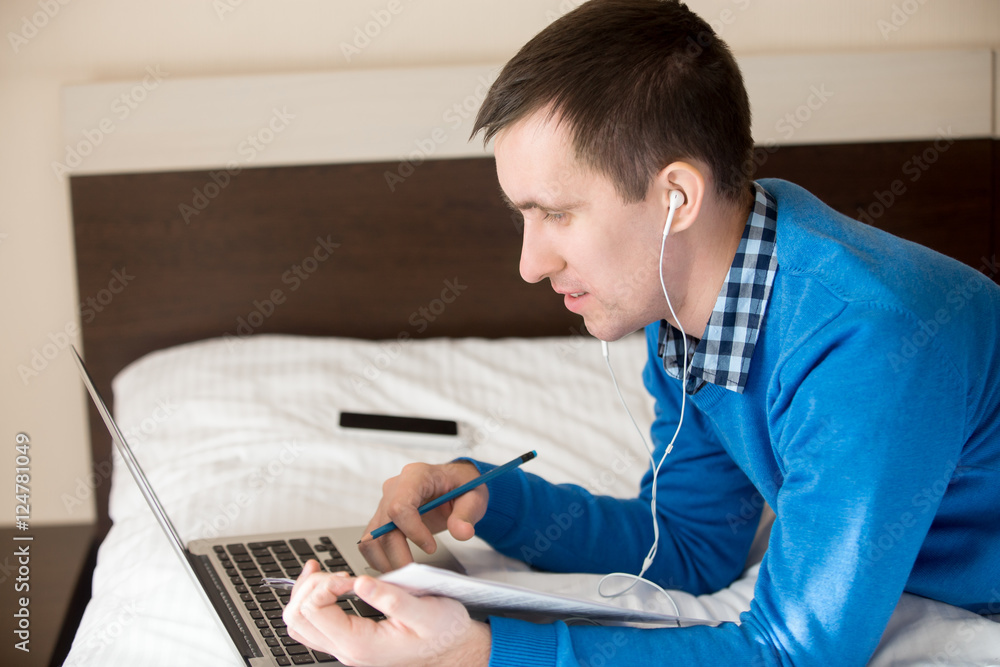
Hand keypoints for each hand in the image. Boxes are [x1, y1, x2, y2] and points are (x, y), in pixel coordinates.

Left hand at [284, 560, 490, 666]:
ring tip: (321, 572)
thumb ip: (393, 599)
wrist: (454, 650)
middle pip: (298, 619)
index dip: (325, 584)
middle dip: (310, 587)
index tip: (350, 576)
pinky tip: (327, 584)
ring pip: (299, 624)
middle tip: (337, 574)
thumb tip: (361, 584)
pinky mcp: (349, 641)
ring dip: (305, 593)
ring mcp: (345, 648)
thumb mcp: (426, 612)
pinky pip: (312, 625)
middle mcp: (347, 650)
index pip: (314, 611)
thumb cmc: (444, 632)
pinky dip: (312, 601)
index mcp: (361, 644)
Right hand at [358, 460, 485, 571]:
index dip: (412, 531)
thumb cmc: (462, 486)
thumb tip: (461, 532)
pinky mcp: (383, 517)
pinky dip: (379, 558)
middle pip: (384, 526)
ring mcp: (386, 502)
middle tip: (414, 574)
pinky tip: (395, 568)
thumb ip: (467, 514)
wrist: (455, 484)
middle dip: (397, 554)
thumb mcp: (473, 497)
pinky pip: (371, 540)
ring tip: (404, 576)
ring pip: (372, 536)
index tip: (431, 548)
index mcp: (416, 476)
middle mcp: (395, 487)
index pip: (400, 506)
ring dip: (384, 560)